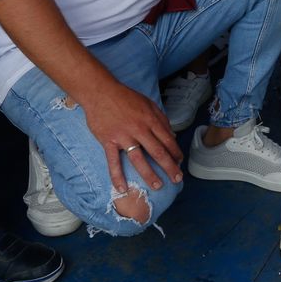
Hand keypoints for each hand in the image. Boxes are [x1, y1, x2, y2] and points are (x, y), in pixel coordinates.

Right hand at [75, 78, 183, 192]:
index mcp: (150, 120)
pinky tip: (122, 189)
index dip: (175, 153)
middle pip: (158, 152)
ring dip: (150, 175)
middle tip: (177, 179)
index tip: (180, 162)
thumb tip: (171, 135)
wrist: (100, 92)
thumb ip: (161, 119)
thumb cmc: (125, 97)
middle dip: (169, 167)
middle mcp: (139, 130)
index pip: (167, 140)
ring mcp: (123, 137)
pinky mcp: (108, 142)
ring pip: (139, 160)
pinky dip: (117, 176)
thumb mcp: (148, 103)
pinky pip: (113, 162)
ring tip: (158, 186)